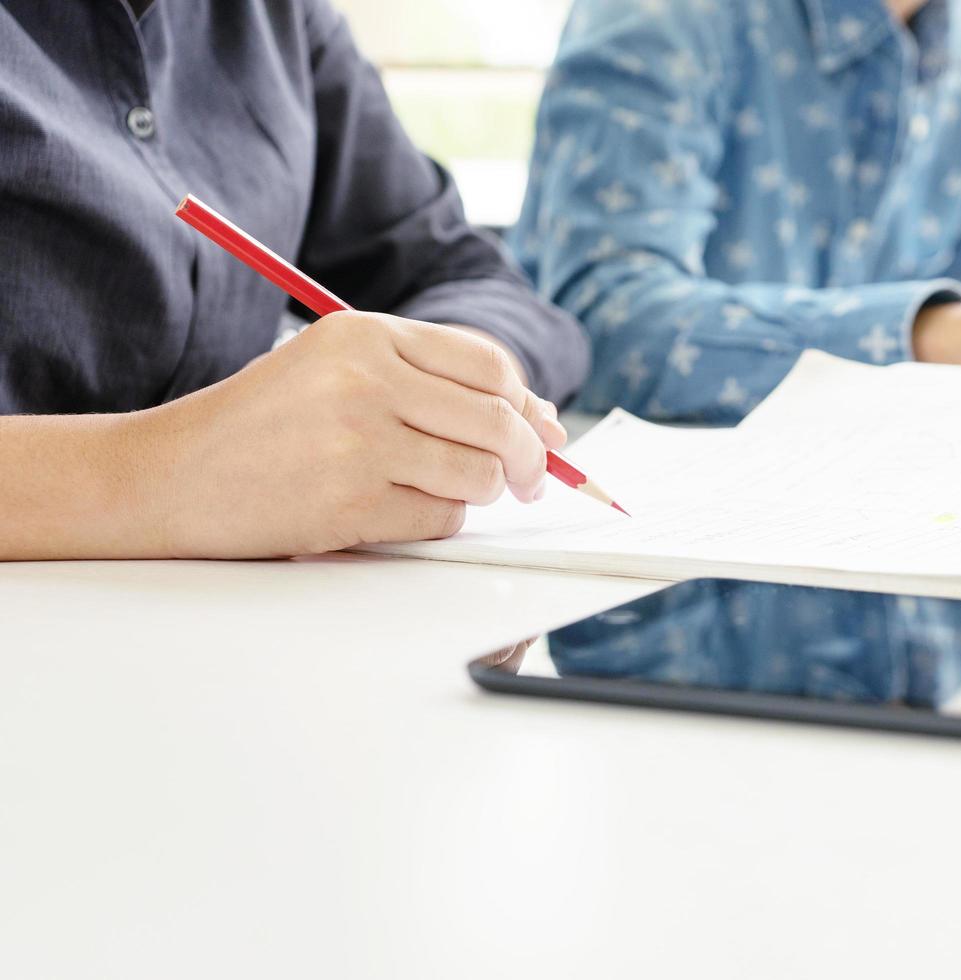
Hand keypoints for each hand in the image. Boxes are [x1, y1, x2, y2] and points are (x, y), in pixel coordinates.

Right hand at [129, 311, 566, 557]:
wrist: (170, 476)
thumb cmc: (264, 424)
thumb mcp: (337, 371)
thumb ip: (430, 383)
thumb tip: (542, 421)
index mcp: (366, 334)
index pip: (489, 364)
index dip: (527, 403)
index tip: (540, 432)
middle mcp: (367, 380)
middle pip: (498, 420)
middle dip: (528, 459)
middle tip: (527, 481)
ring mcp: (359, 443)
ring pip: (477, 475)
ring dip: (476, 494)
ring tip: (439, 491)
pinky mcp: (351, 503)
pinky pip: (440, 520)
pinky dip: (435, 523)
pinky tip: (396, 512)